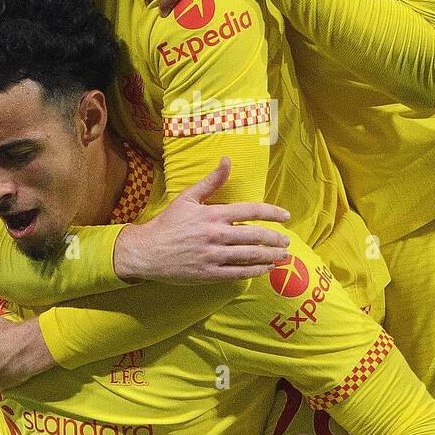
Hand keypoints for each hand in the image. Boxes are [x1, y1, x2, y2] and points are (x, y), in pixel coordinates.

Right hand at [113, 158, 290, 282]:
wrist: (147, 251)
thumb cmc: (168, 223)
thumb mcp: (188, 197)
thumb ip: (212, 181)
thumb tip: (227, 160)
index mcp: (214, 214)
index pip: (251, 211)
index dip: (272, 213)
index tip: (286, 217)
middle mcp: (217, 234)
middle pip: (256, 236)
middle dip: (275, 239)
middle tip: (287, 241)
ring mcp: (214, 255)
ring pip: (250, 256)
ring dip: (270, 256)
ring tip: (282, 256)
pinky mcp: (209, 273)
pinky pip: (238, 273)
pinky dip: (255, 271)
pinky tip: (265, 269)